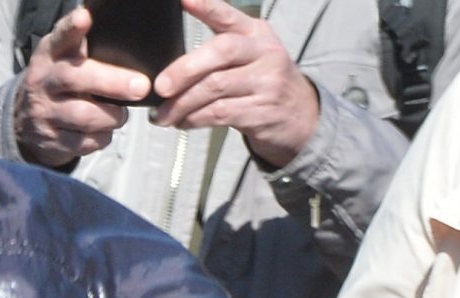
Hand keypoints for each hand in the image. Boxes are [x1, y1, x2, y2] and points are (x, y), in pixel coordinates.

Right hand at [13, 8, 146, 170]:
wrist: (25, 122)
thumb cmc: (62, 81)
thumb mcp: (65, 58)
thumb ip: (85, 46)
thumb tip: (130, 35)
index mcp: (50, 54)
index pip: (60, 37)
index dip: (72, 28)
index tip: (84, 17)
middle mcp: (43, 82)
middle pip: (75, 78)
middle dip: (112, 83)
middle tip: (141, 87)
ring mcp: (44, 113)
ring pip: (82, 115)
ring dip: (110, 116)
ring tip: (122, 115)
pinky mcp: (49, 140)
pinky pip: (82, 143)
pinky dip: (101, 137)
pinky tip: (105, 131)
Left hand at [151, 0, 320, 170]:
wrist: (299, 116)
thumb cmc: (260, 84)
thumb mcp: (249, 57)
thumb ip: (217, 54)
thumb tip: (168, 70)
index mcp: (256, 33)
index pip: (229, 15)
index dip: (207, 7)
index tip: (185, 0)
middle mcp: (264, 52)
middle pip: (222, 51)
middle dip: (186, 69)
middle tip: (161, 86)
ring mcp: (266, 81)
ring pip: (216, 87)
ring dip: (183, 103)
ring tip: (164, 115)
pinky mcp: (262, 111)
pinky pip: (220, 113)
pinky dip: (195, 119)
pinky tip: (183, 122)